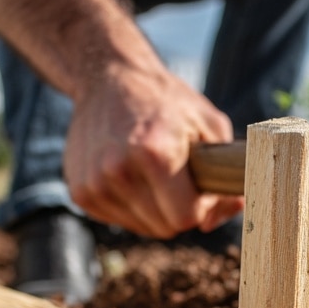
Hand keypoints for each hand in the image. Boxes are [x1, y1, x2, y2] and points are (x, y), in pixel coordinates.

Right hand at [64, 62, 243, 237]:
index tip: (198, 187)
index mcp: (155, 154)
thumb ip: (223, 176)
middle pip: (165, 228)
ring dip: (156, 210)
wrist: (110, 78)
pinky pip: (120, 220)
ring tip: (155, 175)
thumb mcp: (210, 125)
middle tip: (178, 179)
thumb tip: (228, 213)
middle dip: (179, 211)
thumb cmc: (166, 102)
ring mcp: (94, 183)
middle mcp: (118, 171)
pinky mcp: (80, 192)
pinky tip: (133, 176)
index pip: (186, 218)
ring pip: (143, 228)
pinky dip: (132, 206)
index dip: (200, 207)